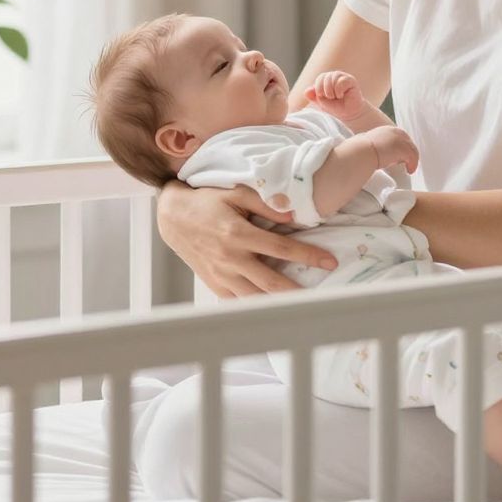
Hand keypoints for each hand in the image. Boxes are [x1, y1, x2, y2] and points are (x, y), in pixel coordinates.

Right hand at [154, 182, 339, 298]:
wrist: (172, 217)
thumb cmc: (206, 201)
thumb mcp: (235, 193)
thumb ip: (265, 203)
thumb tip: (294, 215)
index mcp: (238, 234)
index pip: (281, 248)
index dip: (308, 255)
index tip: (330, 261)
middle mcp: (230, 258)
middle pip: (272, 282)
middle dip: (300, 292)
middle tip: (323, 297)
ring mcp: (221, 275)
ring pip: (256, 297)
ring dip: (280, 304)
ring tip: (303, 307)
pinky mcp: (215, 284)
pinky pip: (239, 301)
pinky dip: (257, 306)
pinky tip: (274, 309)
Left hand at [308, 70, 368, 120]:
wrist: (349, 113)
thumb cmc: (336, 106)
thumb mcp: (321, 102)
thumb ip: (313, 96)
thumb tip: (306, 91)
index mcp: (327, 79)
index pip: (320, 78)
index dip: (319, 88)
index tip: (322, 97)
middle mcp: (335, 75)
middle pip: (325, 77)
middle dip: (325, 90)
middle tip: (331, 98)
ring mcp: (343, 77)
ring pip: (333, 78)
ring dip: (332, 91)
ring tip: (337, 97)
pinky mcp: (351, 80)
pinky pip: (341, 81)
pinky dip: (339, 91)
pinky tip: (342, 95)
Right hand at [365, 125, 419, 173]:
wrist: (360, 152)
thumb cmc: (360, 150)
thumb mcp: (368, 144)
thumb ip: (375, 146)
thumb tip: (372, 153)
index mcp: (386, 130)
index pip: (399, 138)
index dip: (401, 148)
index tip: (399, 157)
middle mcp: (395, 132)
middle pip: (408, 143)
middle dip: (408, 153)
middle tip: (406, 163)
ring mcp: (400, 139)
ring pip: (412, 150)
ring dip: (412, 160)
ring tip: (409, 168)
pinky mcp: (403, 149)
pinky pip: (413, 157)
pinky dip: (413, 165)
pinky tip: (409, 170)